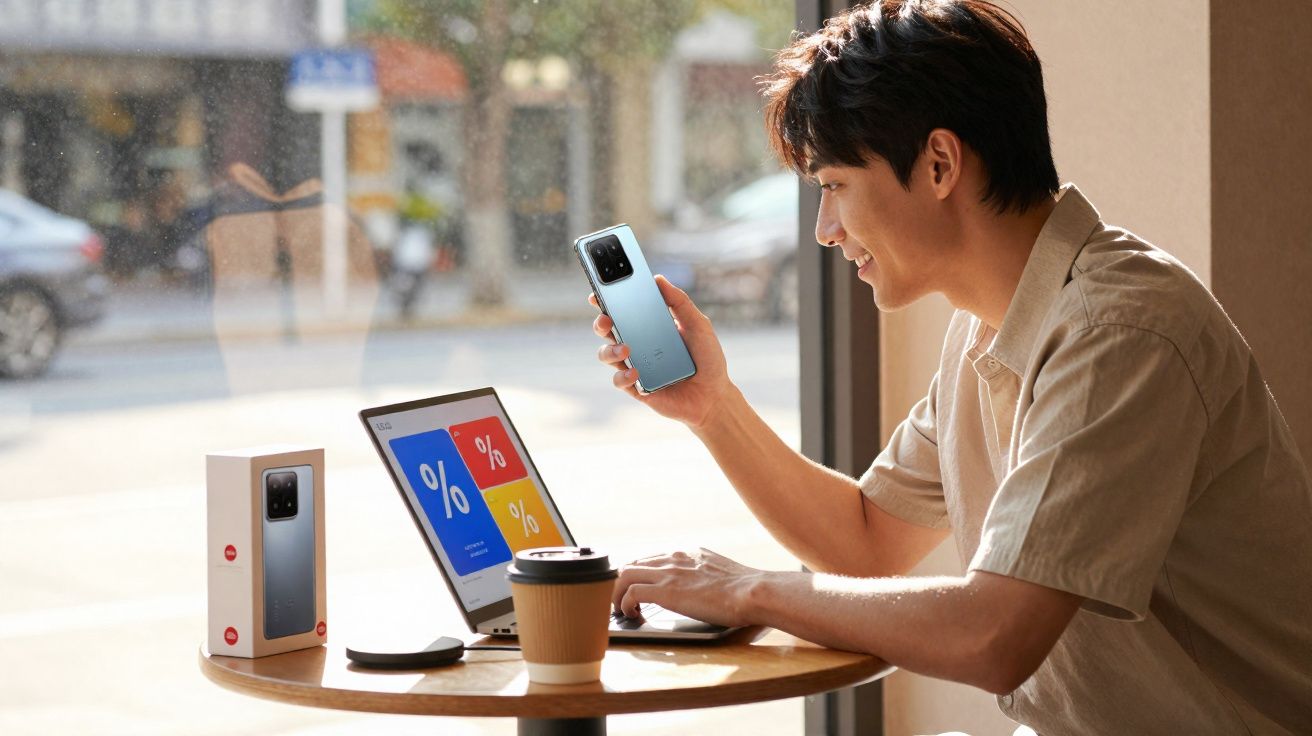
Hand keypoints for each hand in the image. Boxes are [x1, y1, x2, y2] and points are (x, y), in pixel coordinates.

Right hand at [590, 275, 731, 427]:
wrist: (714, 396)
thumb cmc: (707, 359)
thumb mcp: (698, 325)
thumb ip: (679, 302)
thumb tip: (657, 279)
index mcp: (648, 326)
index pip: (622, 309)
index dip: (606, 300)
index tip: (598, 293)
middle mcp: (637, 344)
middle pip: (607, 330)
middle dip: (601, 322)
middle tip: (606, 319)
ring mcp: (634, 366)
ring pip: (607, 355)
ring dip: (610, 350)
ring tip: (625, 349)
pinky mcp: (637, 388)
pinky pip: (620, 381)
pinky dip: (623, 376)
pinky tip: (636, 373)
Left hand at [611, 548, 765, 627]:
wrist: (751, 591)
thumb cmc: (744, 590)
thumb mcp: (720, 573)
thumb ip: (705, 576)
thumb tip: (705, 589)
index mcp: (687, 554)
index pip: (651, 559)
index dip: (639, 575)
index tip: (637, 589)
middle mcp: (674, 558)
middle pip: (633, 564)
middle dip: (622, 583)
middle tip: (622, 601)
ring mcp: (668, 572)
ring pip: (624, 574)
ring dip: (617, 593)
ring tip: (621, 609)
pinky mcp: (665, 590)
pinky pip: (631, 592)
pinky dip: (625, 604)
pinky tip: (632, 614)